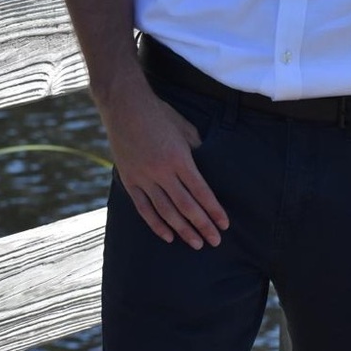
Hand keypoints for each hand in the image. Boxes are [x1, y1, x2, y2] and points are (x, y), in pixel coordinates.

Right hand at [101, 81, 228, 248]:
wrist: (125, 107)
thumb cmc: (160, 114)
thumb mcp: (185, 128)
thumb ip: (196, 150)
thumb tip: (206, 168)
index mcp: (180, 158)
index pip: (201, 191)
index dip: (214, 210)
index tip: (224, 224)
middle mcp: (162, 172)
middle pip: (186, 206)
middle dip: (202, 225)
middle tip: (215, 242)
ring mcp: (144, 178)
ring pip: (166, 211)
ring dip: (182, 230)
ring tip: (196, 244)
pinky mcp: (130, 181)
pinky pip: (144, 208)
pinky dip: (156, 224)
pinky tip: (168, 236)